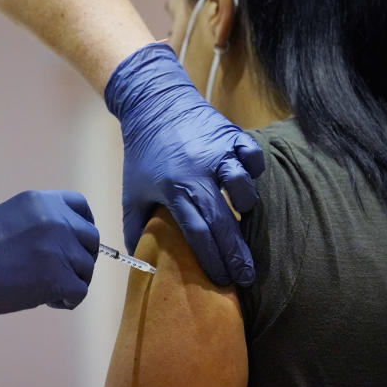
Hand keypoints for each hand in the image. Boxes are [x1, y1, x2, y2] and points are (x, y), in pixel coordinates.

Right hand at [0, 190, 98, 325]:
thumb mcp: (7, 218)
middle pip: (90, 239)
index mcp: (42, 202)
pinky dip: (67, 300)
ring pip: (86, 268)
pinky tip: (48, 300)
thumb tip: (54, 244)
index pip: (80, 207)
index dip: (82, 226)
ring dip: (72, 280)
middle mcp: (57, 220)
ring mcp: (61, 249)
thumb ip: (36, 224)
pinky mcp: (60, 278)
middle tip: (63, 271)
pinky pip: (80, 292)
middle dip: (80, 256)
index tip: (77, 241)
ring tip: (48, 289)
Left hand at [104, 44, 264, 285]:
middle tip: (246, 277)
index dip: (212, 260)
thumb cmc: (142, 154)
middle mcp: (198, 173)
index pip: (197, 233)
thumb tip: (141, 262)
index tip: (223, 281)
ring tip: (242, 216)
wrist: (154, 105)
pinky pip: (253, 156)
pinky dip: (255, 169)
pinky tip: (248, 179)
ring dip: (246, 205)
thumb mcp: (132, 192)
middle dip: (236, 253)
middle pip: (223, 220)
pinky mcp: (232, 135)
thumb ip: (136, 227)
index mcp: (173, 190)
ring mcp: (218, 152)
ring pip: (243, 185)